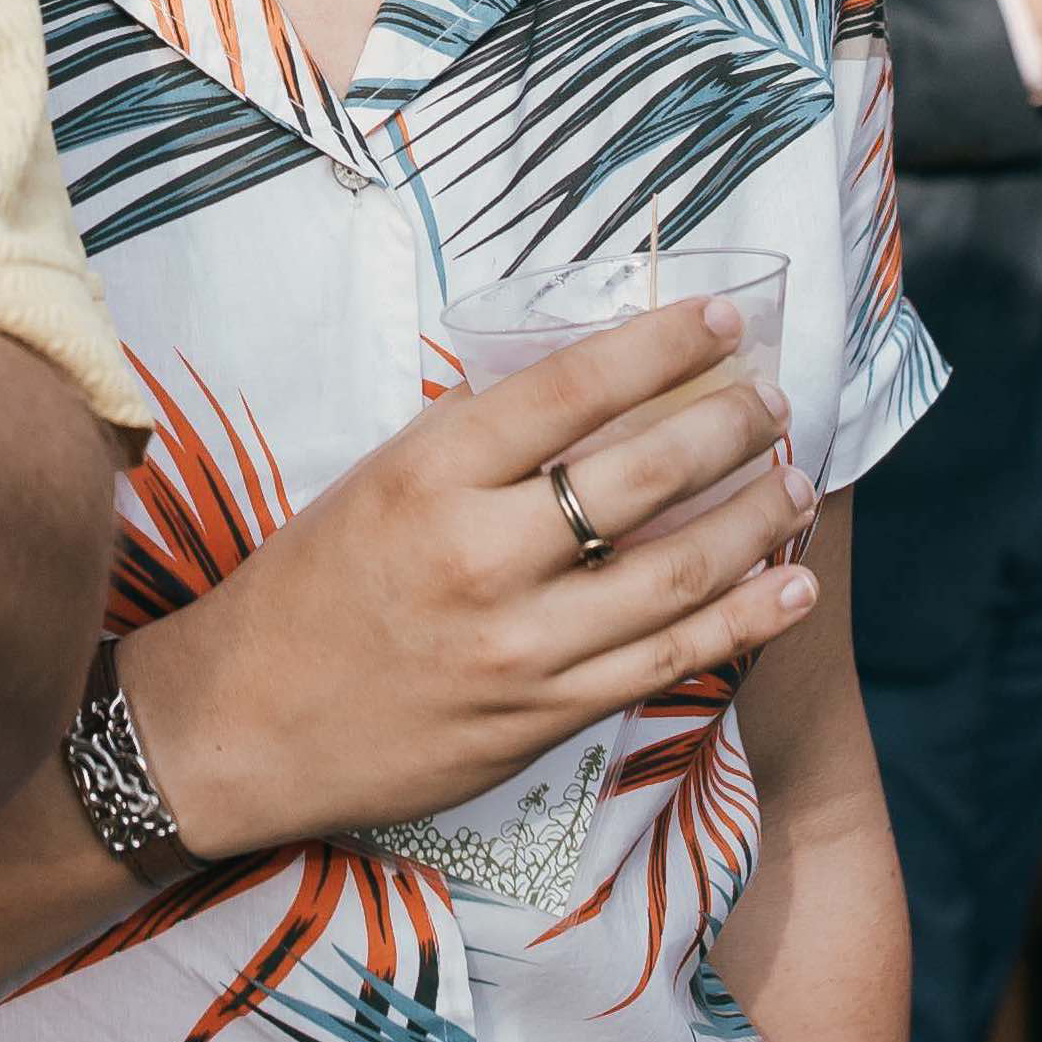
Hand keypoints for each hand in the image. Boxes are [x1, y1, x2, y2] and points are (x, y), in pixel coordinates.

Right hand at [125, 304, 820, 852]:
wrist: (248, 723)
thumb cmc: (308, 588)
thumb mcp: (373, 483)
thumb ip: (473, 444)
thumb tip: (585, 393)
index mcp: (425, 474)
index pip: (569, 388)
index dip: (659, 345)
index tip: (720, 318)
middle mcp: (480, 553)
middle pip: (643, 474)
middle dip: (728, 426)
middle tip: (771, 398)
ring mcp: (522, 642)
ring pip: (679, 569)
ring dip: (755, 515)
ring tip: (793, 479)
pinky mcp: (548, 714)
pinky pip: (672, 658)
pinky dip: (747, 617)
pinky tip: (791, 585)